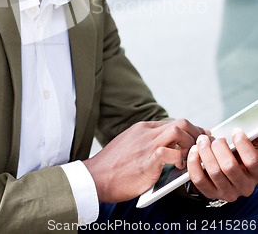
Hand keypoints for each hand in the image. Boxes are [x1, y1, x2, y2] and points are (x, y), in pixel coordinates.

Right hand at [83, 119, 204, 202]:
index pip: (173, 122)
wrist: (95, 177)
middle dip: (196, 134)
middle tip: (204, 147)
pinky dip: (180, 159)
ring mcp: (147, 144)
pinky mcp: (147, 161)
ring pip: (178, 131)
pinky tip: (180, 168)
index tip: (200, 138)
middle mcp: (146, 132)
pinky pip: (170, 153)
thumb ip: (147, 143)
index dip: (190, 130)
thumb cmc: (113, 167)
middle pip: (180, 123)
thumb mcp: (130, 146)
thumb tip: (166, 149)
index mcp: (142, 128)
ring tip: (193, 158)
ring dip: (191, 145)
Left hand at [187, 129, 257, 201]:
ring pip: (213, 172)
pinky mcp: (211, 193)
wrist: (228, 174)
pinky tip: (194, 151)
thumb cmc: (237, 159)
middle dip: (218, 146)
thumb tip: (243, 130)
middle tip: (214, 138)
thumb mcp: (245, 151)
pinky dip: (194, 162)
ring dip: (205, 151)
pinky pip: (199, 179)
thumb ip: (245, 142)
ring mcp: (227, 192)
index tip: (235, 131)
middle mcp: (243, 186)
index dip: (242, 143)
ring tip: (202, 140)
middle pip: (229, 166)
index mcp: (254, 174)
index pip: (251, 160)